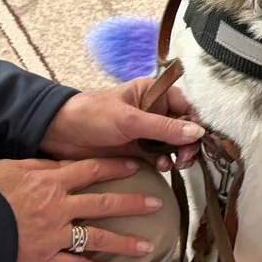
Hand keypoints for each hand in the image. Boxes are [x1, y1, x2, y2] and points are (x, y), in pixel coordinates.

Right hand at [0, 156, 162, 261]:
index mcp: (51, 181)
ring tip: (148, 246)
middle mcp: (60, 207)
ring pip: (98, 237)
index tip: (136, 167)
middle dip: (133, 203)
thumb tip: (58, 162)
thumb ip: (38, 165)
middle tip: (157, 203)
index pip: (91, 170)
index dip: (115, 167)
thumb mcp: (10, 167)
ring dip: (125, 242)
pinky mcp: (47, 260)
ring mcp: (56, 235)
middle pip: (104, 203)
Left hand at [41, 78, 205, 170]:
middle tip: (186, 158)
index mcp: (153, 93)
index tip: (201, 140)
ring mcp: (146, 132)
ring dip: (178, 155)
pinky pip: (160, 158)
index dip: (196, 122)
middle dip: (189, 143)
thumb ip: (163, 127)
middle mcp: (153, 110)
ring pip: (174, 145)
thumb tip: (197, 133)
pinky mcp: (138, 151)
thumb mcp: (129, 120)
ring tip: (175, 164)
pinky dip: (165, 163)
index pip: (185, 106)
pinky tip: (162, 168)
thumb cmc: (91, 115)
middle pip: (183, 127)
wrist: (60, 134)